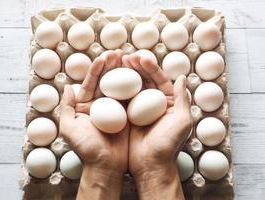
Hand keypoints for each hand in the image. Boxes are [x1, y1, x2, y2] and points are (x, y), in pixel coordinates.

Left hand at [60, 50, 128, 199]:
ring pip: (120, 87)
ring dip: (125, 72)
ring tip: (130, 59)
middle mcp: (101, 106)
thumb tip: (68, 86)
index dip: (97, 69)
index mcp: (86, 106)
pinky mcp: (128, 115)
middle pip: (107, 81)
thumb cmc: (87, 149)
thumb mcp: (69, 129)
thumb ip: (66, 107)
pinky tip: (139, 75)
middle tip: (119, 53)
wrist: (106, 166)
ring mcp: (116, 110)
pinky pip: (132, 98)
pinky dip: (135, 87)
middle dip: (112, 66)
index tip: (104, 57)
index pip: (91, 83)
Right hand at [123, 54, 192, 199]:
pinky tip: (110, 79)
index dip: (151, 68)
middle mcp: (154, 104)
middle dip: (136, 67)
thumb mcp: (182, 121)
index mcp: (169, 103)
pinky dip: (117, 88)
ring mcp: (139, 109)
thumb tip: (181, 77)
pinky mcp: (127, 116)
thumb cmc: (168, 145)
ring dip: (126, 74)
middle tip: (126, 56)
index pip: (160, 80)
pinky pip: (122, 99)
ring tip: (117, 62)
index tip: (141, 58)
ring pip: (132, 87)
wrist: (150, 165)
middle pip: (145, 81)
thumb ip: (183, 99)